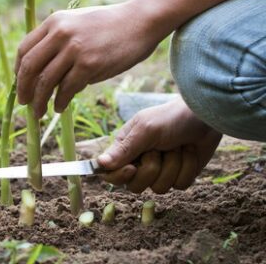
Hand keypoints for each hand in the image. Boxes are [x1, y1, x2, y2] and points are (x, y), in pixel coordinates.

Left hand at [15, 2, 166, 117]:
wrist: (141, 21)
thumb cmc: (110, 26)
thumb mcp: (77, 23)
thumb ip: (58, 40)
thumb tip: (41, 70)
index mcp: (54, 22)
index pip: (24, 49)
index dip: (19, 71)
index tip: (20, 84)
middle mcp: (60, 33)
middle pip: (29, 67)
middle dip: (23, 89)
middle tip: (23, 103)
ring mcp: (74, 49)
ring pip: (45, 82)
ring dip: (39, 101)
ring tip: (39, 111)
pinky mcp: (89, 64)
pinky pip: (66, 89)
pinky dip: (59, 102)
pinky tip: (59, 108)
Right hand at [98, 98, 221, 193]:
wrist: (204, 116)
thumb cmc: (171, 118)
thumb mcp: (145, 130)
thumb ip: (124, 149)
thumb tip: (99, 164)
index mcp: (125, 149)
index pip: (110, 174)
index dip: (119, 176)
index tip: (132, 168)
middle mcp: (139, 163)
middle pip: (134, 186)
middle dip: (151, 169)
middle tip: (159, 150)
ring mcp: (160, 171)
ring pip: (159, 188)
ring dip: (172, 166)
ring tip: (177, 147)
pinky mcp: (179, 176)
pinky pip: (179, 185)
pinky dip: (187, 168)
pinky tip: (189, 152)